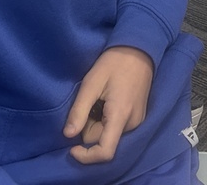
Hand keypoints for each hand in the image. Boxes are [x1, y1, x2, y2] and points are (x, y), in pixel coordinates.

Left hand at [64, 46, 153, 163]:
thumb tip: (67, 135)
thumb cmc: (113, 63)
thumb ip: (79, 110)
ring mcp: (138, 121)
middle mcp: (133, 124)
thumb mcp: (91, 83)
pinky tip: (109, 101)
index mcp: (120, 116)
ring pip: (109, 134)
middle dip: (90, 127)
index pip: (105, 152)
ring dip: (99, 123)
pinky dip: (108, 119)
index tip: (71, 146)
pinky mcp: (139, 117)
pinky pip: (117, 127)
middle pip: (103, 140)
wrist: (139, 50)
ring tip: (100, 99)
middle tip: (90, 102)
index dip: (86, 156)